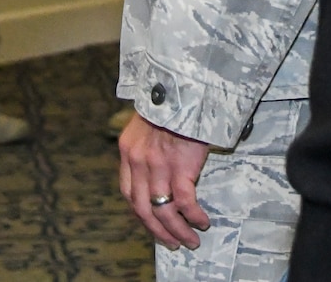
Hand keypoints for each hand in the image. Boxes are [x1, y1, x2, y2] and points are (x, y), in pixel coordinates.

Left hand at [118, 111, 211, 249]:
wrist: (183, 86)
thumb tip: (155, 164)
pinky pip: (185, 202)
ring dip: (178, 230)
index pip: (129, 192)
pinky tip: (202, 222)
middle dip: (158, 231)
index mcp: (128, 150)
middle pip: (143, 209)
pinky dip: (193, 216)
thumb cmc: (170, 103)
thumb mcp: (145, 122)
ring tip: (190, 240)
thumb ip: (144, 145)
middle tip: (172, 243)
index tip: (153, 224)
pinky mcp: (180, 166)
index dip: (140, 213)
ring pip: (163, 211)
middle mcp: (138, 162)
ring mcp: (158, 165)